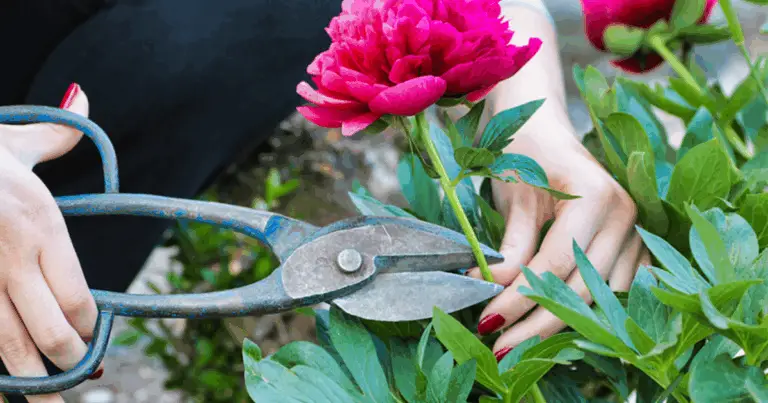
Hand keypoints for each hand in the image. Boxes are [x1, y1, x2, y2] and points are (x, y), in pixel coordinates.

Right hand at [0, 85, 102, 401]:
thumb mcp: (10, 140)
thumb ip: (54, 135)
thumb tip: (82, 97)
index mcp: (38, 222)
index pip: (77, 294)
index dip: (88, 325)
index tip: (93, 336)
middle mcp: (9, 255)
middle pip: (49, 329)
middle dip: (66, 361)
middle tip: (77, 376)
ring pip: (5, 343)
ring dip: (29, 381)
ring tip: (49, 402)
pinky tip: (5, 382)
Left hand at [468, 120, 649, 358]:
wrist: (543, 127)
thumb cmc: (522, 152)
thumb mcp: (511, 197)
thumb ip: (510, 247)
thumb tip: (493, 291)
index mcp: (595, 195)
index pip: (557, 263)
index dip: (522, 298)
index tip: (489, 322)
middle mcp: (626, 215)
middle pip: (584, 288)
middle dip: (539, 323)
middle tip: (501, 347)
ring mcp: (636, 231)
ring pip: (602, 297)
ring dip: (562, 324)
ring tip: (522, 343)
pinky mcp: (634, 245)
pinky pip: (616, 291)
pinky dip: (586, 312)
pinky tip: (554, 327)